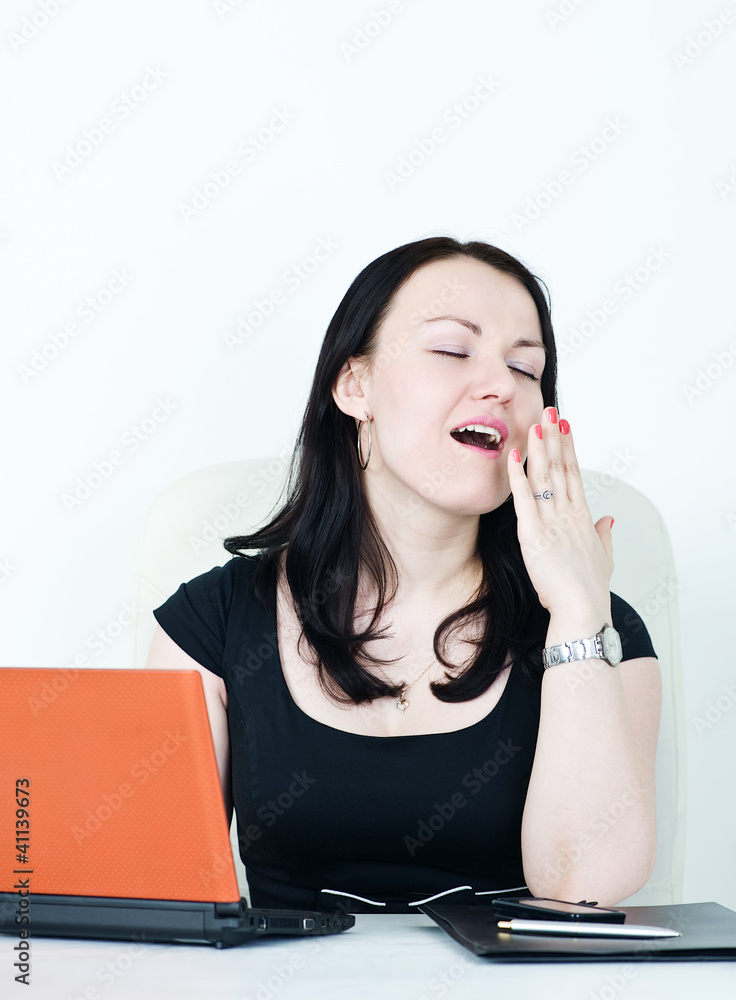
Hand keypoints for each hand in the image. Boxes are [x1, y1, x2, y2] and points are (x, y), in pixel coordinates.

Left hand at [506, 407, 613, 624]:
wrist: (582, 609)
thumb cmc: (590, 589)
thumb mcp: (603, 557)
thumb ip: (604, 534)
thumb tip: (608, 520)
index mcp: (583, 517)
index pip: (574, 473)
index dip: (568, 447)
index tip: (565, 426)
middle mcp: (568, 513)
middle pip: (560, 466)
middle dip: (554, 436)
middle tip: (550, 410)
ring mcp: (551, 521)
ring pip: (544, 476)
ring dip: (538, 447)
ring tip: (534, 421)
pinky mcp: (533, 533)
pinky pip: (523, 498)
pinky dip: (517, 475)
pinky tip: (513, 455)